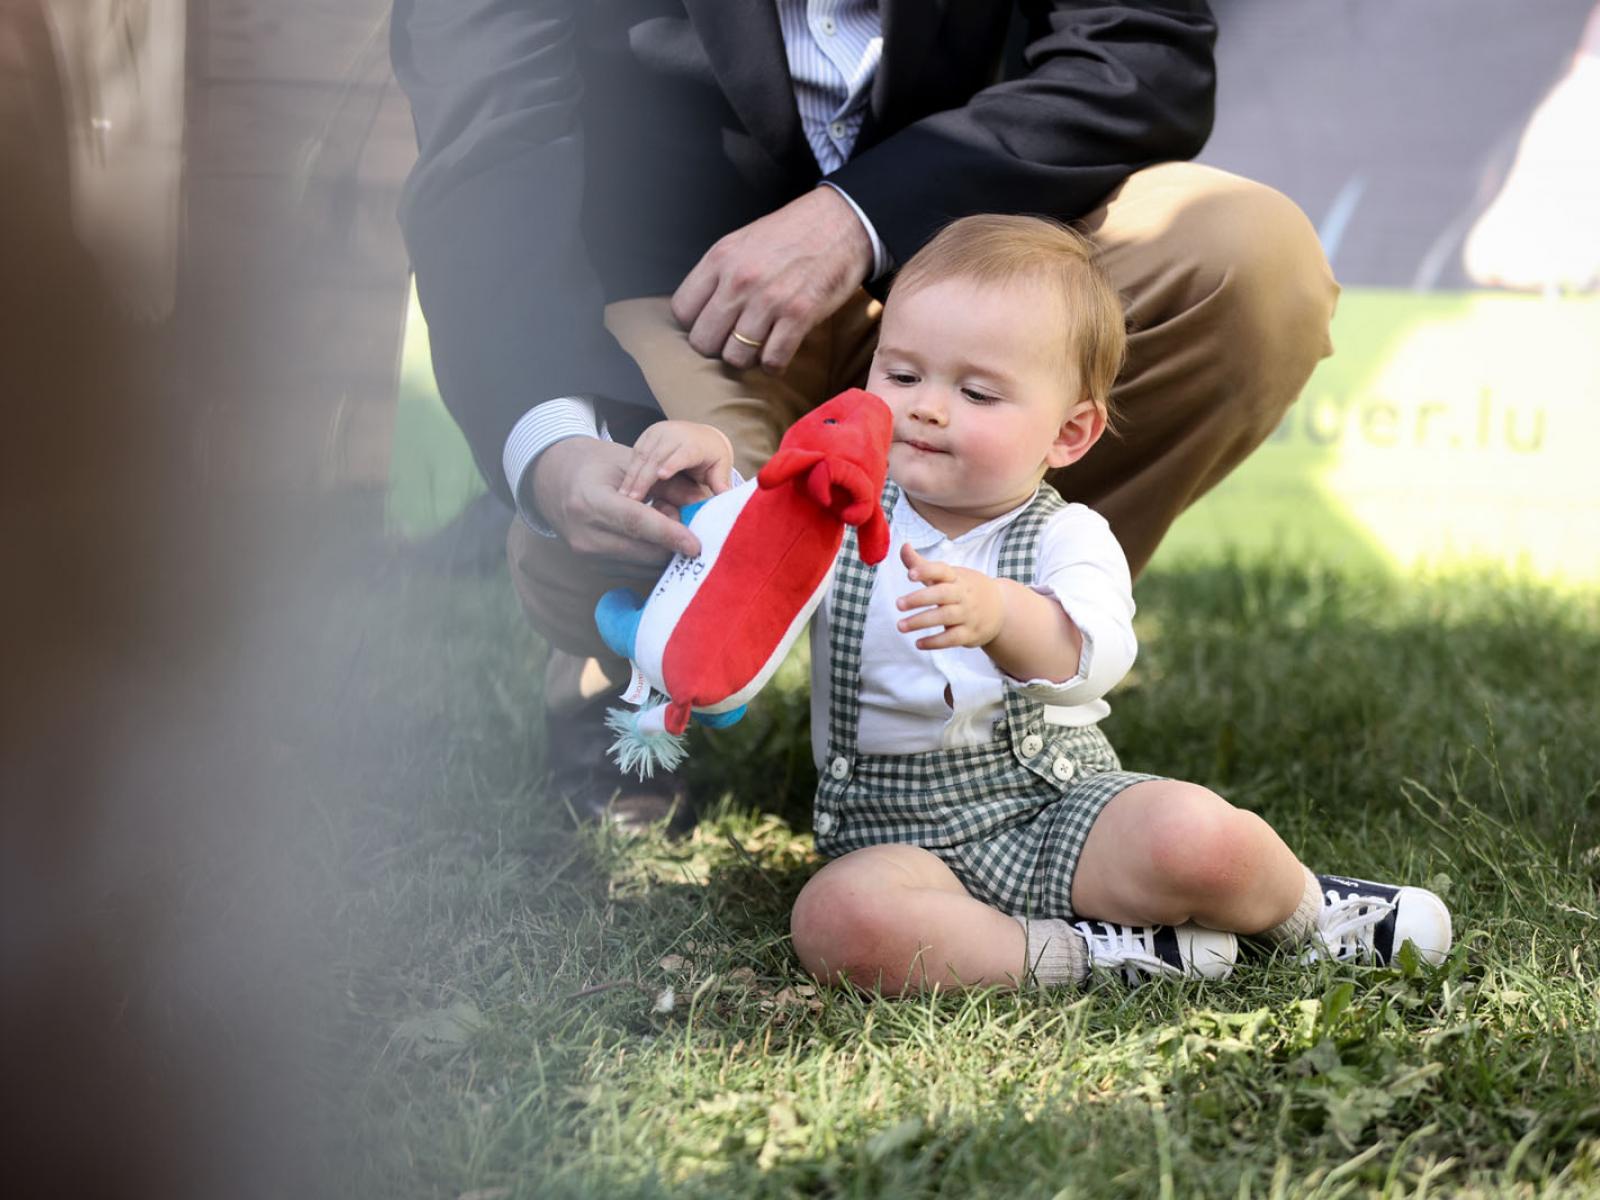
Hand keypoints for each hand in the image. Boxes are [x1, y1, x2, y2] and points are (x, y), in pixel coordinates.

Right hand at [531, 437, 701, 563]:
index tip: (696, 544)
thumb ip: (667, 483)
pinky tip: (652, 535)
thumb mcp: (630, 462)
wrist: (556, 482)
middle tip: (687, 519)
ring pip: (644, 565)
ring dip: (665, 550)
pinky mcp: (596, 569)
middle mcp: (585, 536)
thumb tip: (701, 503)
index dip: (668, 534)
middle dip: (674, 543)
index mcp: (589, 502)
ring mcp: (589, 557)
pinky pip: (637, 569)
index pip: (635, 522)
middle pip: (643, 551)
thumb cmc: (596, 466)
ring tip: (663, 519)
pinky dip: (654, 556)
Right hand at [618, 420, 734, 502]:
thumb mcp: (719, 468)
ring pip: (643, 454)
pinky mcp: (647, 434)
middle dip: (644, 478)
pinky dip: (629, 470)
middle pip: (657, 456)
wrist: (702, 435)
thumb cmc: (711, 457)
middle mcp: (675, 433)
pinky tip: (623, 487)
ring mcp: (659, 432)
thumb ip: (720, 482)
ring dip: (632, 476)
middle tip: (633, 499)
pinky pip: (635, 452)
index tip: (661, 476)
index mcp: (694, 443)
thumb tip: (725, 497)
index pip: (683, 453)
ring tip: (624, 496)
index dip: (672, 463)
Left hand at [671, 186, 873, 374]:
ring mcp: (769, 300)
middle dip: (717, 347)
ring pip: (735, 357)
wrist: (841, 223)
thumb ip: (718, 273)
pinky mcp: (799, 316)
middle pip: (703, 341)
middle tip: (733, 342)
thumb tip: (698, 310)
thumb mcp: (742, 242)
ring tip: (758, 347)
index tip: (710, 325)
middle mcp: (740, 280)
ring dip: (747, 359)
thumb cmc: (792, 234)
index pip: (682, 311)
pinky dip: (774, 365)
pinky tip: (778, 353)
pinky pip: (772, 361)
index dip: (694, 324)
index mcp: (720, 258)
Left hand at [895, 543, 1004, 650]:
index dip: (926, 570)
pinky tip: (918, 643)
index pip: (941, 570)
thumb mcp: (948, 575)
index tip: (910, 574)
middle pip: (941, 594)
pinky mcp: (970, 633)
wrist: (1001, 608)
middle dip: (919, 599)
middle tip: (898, 604)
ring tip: (900, 625)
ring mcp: (967, 614)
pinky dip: (935, 642)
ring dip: (921, 622)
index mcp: (956, 577)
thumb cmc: (964, 589)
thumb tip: (903, 545)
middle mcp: (962, 594)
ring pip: (944, 617)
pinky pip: (951, 638)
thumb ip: (923, 564)